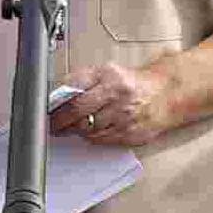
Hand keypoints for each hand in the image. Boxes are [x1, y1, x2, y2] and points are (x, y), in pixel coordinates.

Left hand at [49, 62, 176, 147]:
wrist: (165, 95)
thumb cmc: (132, 84)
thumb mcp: (107, 72)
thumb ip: (83, 80)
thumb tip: (58, 94)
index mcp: (110, 76)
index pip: (75, 89)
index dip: (57, 102)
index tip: (47, 109)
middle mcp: (118, 96)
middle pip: (78, 112)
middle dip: (60, 121)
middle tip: (53, 124)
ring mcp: (124, 117)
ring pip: (87, 129)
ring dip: (76, 130)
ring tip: (72, 127)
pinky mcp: (129, 134)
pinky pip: (101, 140)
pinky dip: (92, 136)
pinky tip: (91, 131)